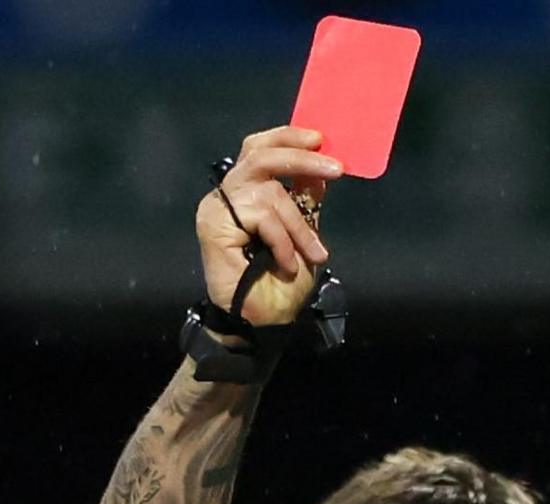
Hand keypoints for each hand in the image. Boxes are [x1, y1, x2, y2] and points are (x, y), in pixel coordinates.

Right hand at [198, 126, 341, 328]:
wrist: (262, 319)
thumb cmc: (279, 282)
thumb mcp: (302, 231)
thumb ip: (305, 199)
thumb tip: (319, 169)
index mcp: (245, 190)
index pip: (260, 148)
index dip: (288, 137)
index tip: (320, 139)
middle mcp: (228, 194)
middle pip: (260, 154)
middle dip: (300, 157)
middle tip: (335, 168)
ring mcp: (217, 209)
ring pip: (268, 190)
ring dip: (298, 225)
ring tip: (314, 253)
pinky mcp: (214, 226)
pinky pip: (261, 217)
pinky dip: (283, 241)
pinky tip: (287, 263)